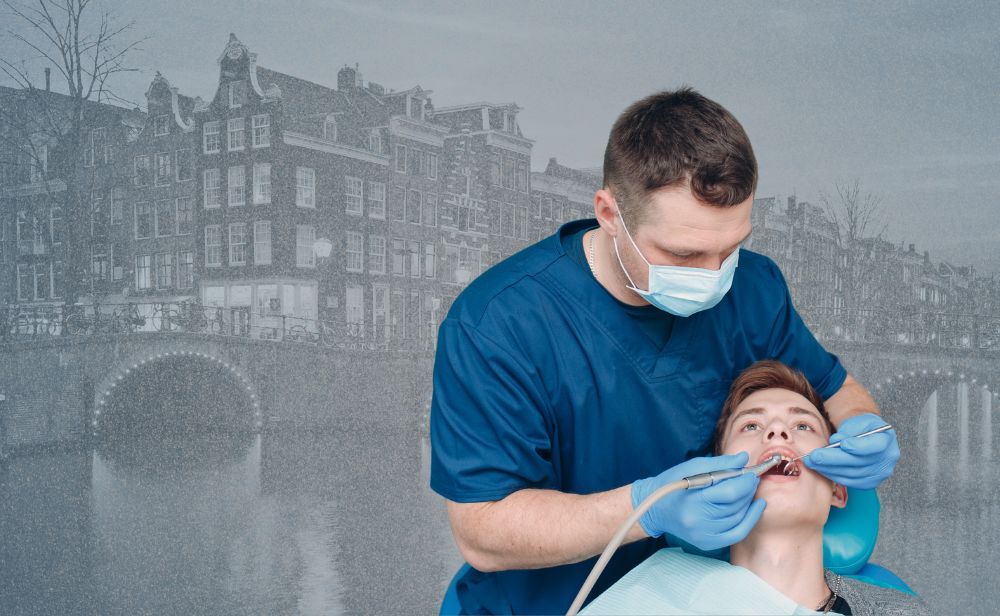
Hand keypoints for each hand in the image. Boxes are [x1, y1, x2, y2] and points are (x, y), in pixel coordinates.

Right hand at [631, 452, 765, 550]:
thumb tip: (744, 459)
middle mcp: (698, 521)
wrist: (655, 508)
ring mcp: (703, 535)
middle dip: (748, 490)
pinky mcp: (707, 543)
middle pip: (735, 506)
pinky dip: (749, 520)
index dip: (745, 482)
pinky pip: (737, 534)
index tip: (750, 473)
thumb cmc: (672, 483)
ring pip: (738, 518)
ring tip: (749, 490)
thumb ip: (720, 464)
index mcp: (693, 500)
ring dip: (749, 502)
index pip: (729, 493)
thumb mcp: (693, 466)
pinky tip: (756, 507)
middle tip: (751, 479)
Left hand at [802, 413, 898, 489]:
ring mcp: (879, 474)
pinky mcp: (868, 483)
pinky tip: (820, 468)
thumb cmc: (861, 426)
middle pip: (858, 463)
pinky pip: (848, 481)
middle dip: (832, 459)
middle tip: (813, 456)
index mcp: (887, 440)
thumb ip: (848, 429)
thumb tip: (836, 440)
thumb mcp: (857, 420)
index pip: (874, 446)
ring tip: (811, 462)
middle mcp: (886, 460)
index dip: (858, 446)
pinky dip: (832, 474)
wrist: (866, 436)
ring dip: (828, 469)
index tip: (842, 444)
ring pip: (850, 474)